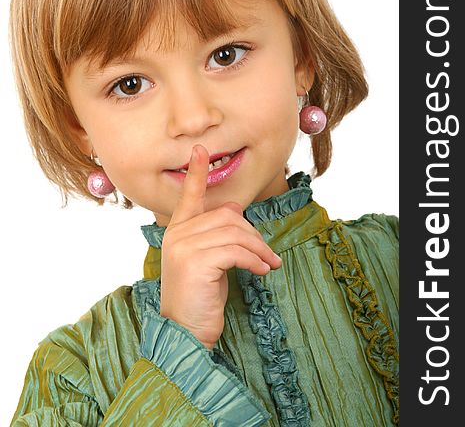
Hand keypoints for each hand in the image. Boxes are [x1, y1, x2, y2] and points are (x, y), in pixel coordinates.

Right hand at [160, 144, 281, 349]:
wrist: (186, 331)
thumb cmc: (200, 296)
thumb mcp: (207, 260)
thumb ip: (216, 234)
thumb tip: (235, 210)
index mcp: (178, 231)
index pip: (189, 195)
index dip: (197, 172)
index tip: (202, 150)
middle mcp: (177, 234)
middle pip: (227, 216)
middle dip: (254, 234)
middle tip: (269, 255)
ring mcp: (184, 246)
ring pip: (235, 232)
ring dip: (260, 249)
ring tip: (270, 264)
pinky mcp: (196, 261)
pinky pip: (236, 251)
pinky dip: (255, 260)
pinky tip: (263, 272)